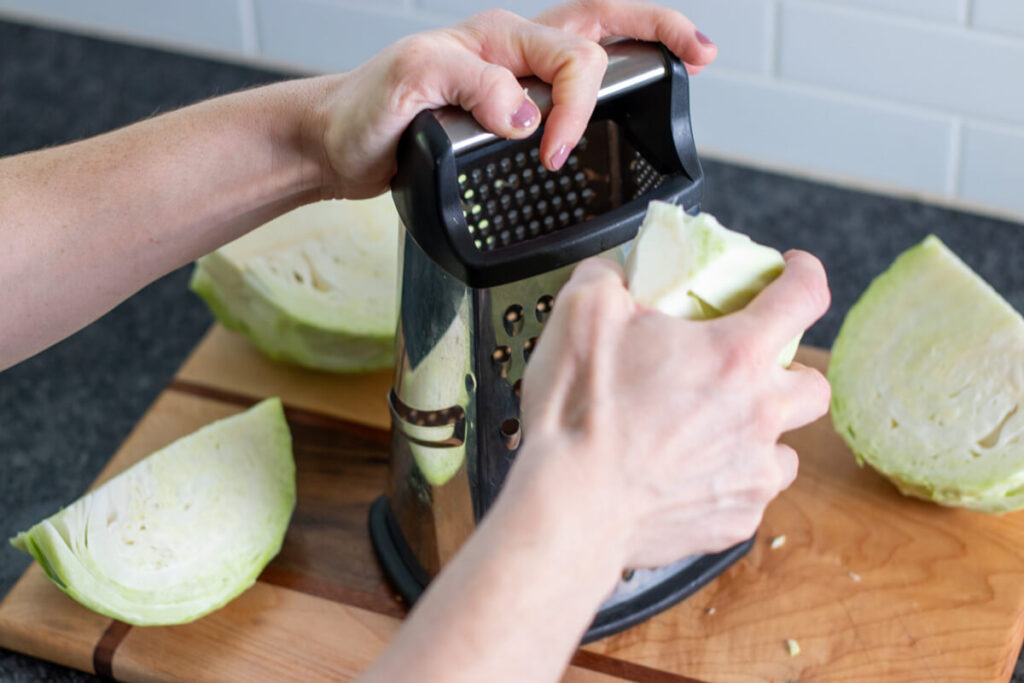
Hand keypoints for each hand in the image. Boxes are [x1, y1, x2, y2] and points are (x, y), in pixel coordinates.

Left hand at [316, 0, 716, 198]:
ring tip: (688, 52)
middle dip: (657, 30)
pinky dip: (607, 85)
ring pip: (593, 44)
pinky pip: (570, 84)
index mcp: (495, 39)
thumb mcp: (405, 85)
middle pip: (600, 23)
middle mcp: (510, 51)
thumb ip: (467, 84)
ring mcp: (512, 77)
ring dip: (646, 40)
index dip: (575, 107)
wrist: (337, 143)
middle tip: (701, 53)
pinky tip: (622, 99)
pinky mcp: (507, 109)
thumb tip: (525, 113)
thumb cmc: (363, 112)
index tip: (553, 152)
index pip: (568, 58)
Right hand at [516, 251, 830, 569]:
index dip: (803, 273)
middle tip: (748, 370)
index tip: (793, 272)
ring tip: (715, 430)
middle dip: (791, 371)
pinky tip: (688, 474)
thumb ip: (607, 276)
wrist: (568, 507)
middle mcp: (759, 414)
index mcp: (734, 355)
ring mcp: (752, 473)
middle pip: (814, 385)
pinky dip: (728, 480)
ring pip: (787, 449)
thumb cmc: (579, 414)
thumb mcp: (582, 313)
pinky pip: (749, 494)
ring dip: (762, 434)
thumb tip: (613, 272)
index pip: (804, 296)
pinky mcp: (735, 519)